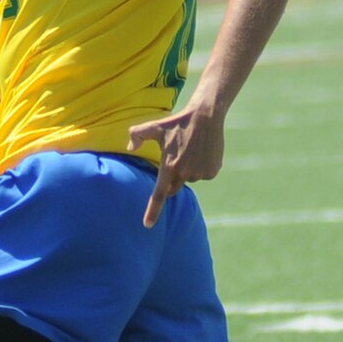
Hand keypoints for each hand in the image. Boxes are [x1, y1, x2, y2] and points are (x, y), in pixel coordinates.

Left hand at [126, 99, 225, 228]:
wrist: (206, 116)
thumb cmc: (177, 122)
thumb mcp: (154, 126)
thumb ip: (137, 135)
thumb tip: (130, 147)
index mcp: (169, 166)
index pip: (158, 195)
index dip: (152, 211)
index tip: (147, 225)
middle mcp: (185, 173)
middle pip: (174, 187)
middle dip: (171, 179)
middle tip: (175, 157)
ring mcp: (201, 174)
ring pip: (189, 179)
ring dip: (187, 170)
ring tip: (190, 150)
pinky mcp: (213, 172)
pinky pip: (203, 175)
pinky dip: (200, 167)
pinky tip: (201, 151)